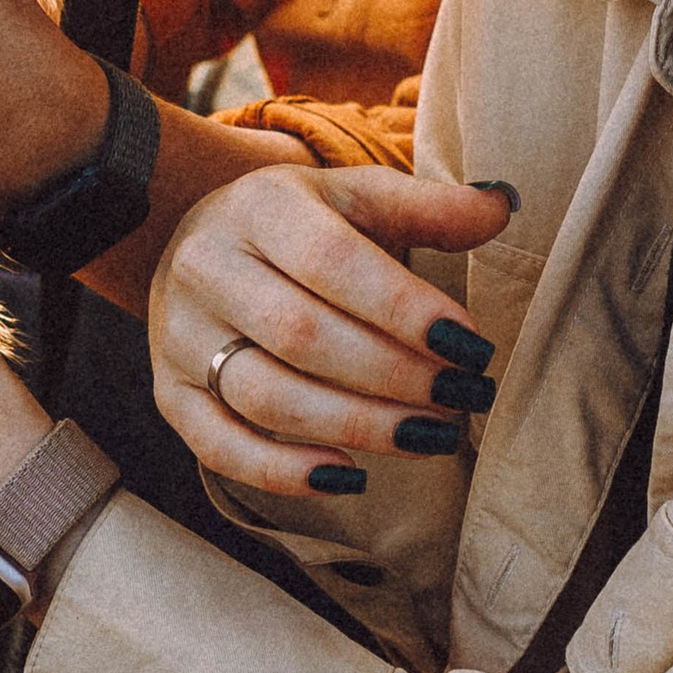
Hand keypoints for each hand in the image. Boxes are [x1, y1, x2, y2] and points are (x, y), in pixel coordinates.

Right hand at [148, 160, 513, 498]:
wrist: (195, 236)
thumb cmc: (299, 223)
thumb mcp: (357, 197)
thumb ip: (429, 206)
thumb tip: (503, 204)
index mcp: (259, 207)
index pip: (332, 263)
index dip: (404, 309)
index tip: (470, 343)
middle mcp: (207, 266)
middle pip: (301, 335)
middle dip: (394, 375)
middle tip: (463, 397)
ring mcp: (178, 334)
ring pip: (266, 395)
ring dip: (358, 426)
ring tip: (432, 436)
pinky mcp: (169, 394)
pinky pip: (217, 446)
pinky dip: (282, 472)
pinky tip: (349, 475)